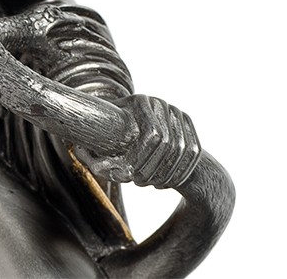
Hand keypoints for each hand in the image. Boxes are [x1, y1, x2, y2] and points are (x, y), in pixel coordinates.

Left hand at [75, 93, 201, 189]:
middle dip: (154, 169)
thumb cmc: (117, 140)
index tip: (130, 176)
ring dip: (166, 173)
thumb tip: (93, 163)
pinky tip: (165, 182)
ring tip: (150, 184)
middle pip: (168, 144)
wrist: (143, 130)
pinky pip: (193, 152)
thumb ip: (93, 156)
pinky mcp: (189, 125)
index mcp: (138, 101)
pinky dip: (180, 172)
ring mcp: (177, 112)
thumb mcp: (102, 145)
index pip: (152, 135)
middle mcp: (160, 102)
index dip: (143, 160)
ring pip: (182, 150)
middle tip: (139, 183)